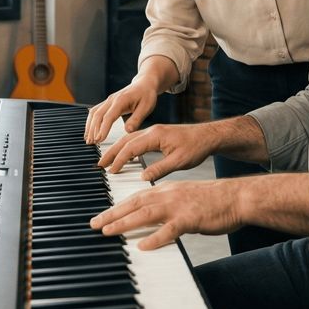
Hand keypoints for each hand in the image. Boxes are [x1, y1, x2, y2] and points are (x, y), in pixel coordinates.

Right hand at [84, 78, 159, 143]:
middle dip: (93, 129)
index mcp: (121, 100)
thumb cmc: (146, 95)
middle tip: (92, 143)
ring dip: (90, 126)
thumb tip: (128, 131)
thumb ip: (136, 119)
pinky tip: (90, 131)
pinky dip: (91, 122)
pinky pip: (95, 112)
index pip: (109, 116)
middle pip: (98, 115)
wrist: (144, 84)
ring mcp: (108, 101)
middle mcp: (112, 99)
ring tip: (89, 139)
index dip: (103, 128)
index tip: (99, 139)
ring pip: (94, 113)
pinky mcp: (107, 103)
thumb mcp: (146, 107)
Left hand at [89, 179, 241, 249]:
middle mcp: (169, 195)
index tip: (102, 216)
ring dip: (124, 223)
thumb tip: (152, 219)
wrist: (238, 197)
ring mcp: (179, 207)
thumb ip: (168, 207)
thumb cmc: (214, 201)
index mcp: (167, 190)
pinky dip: (155, 238)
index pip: (136, 198)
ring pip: (146, 214)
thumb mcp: (185, 198)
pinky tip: (143, 246)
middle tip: (94, 224)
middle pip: (134, 204)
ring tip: (108, 231)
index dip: (117, 207)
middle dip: (112, 214)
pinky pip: (170, 230)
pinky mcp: (191, 219)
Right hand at [96, 123, 213, 181]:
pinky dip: (127, 147)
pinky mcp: (157, 134)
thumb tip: (142, 177)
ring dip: (117, 149)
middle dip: (111, 152)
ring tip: (107, 161)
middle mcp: (152, 131)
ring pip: (129, 139)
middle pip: (125, 140)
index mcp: (156, 135)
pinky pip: (137, 139)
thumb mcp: (179, 161)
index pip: (131, 148)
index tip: (111, 171)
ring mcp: (154, 131)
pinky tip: (125, 156)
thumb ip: (160, 169)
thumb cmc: (197, 147)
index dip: (119, 160)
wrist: (208, 136)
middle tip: (99, 164)